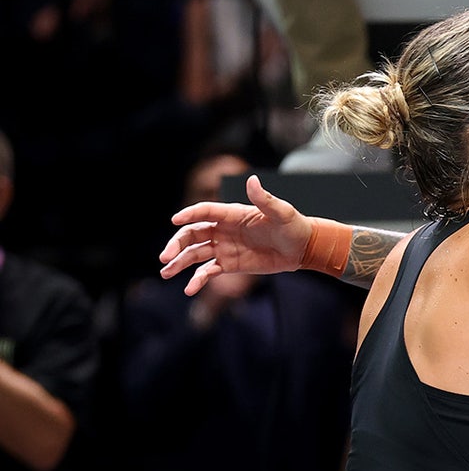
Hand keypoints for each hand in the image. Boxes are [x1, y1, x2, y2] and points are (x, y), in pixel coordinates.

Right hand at [159, 175, 310, 295]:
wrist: (301, 248)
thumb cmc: (292, 225)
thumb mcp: (281, 212)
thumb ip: (265, 199)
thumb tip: (252, 180)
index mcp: (232, 214)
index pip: (205, 212)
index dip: (189, 214)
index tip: (175, 220)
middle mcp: (223, 230)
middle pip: (193, 234)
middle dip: (177, 244)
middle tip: (165, 257)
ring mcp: (224, 248)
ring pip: (195, 254)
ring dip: (179, 263)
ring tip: (165, 273)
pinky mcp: (229, 264)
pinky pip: (208, 271)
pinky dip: (198, 280)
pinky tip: (189, 289)